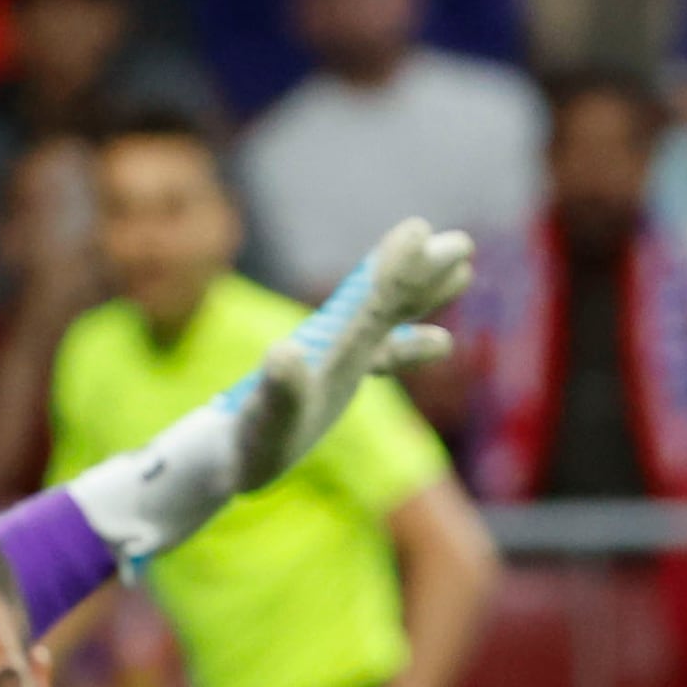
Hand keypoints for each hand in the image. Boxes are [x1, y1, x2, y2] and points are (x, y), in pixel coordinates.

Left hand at [225, 220, 472, 494]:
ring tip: (463, 269)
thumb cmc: (245, 444)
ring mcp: (339, 360)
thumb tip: (286, 354)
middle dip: (421, 273)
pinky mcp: (338, 379)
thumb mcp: (264, 424)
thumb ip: (278, 392)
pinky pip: (382, 351)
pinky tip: (441, 341)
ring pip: (388, 317)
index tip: (419, 230)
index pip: (369, 302)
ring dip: (421, 293)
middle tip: (460, 244)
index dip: (395, 268)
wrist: (224, 455)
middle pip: (386, 300)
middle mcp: (337, 346)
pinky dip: (409, 342)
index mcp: (329, 350)